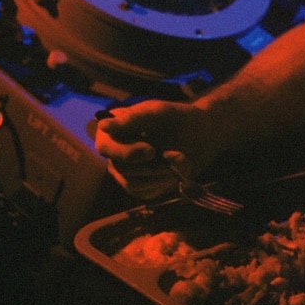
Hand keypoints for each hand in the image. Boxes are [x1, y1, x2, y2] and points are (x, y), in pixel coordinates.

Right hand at [89, 99, 209, 198]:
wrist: (201, 136)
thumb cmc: (178, 119)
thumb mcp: (160, 113)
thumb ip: (135, 118)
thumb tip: (103, 126)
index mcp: (114, 129)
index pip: (105, 146)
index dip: (125, 152)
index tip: (151, 151)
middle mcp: (115, 152)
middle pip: (120, 167)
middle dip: (153, 163)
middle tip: (177, 155)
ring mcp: (125, 172)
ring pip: (132, 183)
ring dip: (161, 173)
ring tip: (181, 159)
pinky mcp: (139, 187)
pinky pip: (144, 192)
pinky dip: (164, 182)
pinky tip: (176, 170)